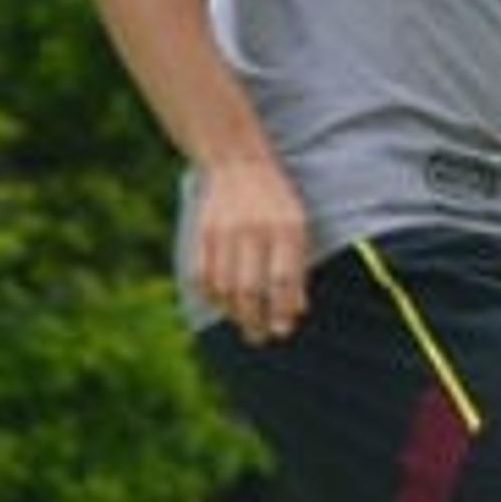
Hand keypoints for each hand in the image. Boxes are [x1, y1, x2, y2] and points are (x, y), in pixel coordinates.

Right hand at [189, 152, 313, 342]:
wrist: (238, 163)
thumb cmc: (277, 200)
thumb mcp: (299, 224)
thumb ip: (297, 265)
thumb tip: (296, 310)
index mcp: (286, 227)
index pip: (283, 279)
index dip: (282, 309)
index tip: (282, 330)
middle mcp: (254, 230)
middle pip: (250, 288)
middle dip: (255, 319)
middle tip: (260, 337)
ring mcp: (224, 231)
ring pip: (223, 286)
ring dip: (232, 312)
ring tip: (243, 325)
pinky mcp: (201, 233)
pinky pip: (201, 275)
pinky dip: (210, 296)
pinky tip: (221, 306)